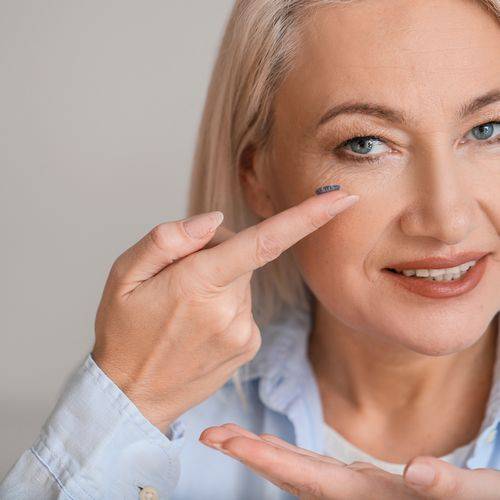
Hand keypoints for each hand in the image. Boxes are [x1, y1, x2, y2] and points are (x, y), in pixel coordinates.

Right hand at [91, 189, 358, 432]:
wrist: (130, 396)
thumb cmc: (123, 332)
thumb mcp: (123, 275)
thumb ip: (168, 239)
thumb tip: (217, 220)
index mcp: (197, 283)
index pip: (264, 242)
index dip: (307, 217)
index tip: (341, 198)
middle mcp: (229, 309)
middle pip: (242, 255)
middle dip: (217, 254)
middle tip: (179, 278)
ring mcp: (243, 332)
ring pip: (243, 281)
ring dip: (220, 282)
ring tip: (184, 309)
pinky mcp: (249, 346)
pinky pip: (245, 306)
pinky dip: (226, 305)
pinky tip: (199, 326)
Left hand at [199, 423, 499, 498]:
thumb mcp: (472, 497)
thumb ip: (448, 487)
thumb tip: (419, 470)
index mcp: (367, 497)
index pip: (305, 477)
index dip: (265, 458)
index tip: (228, 443)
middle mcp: (350, 496)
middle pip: (288, 474)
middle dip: (247, 454)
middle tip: (208, 434)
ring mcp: (350, 491)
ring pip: (295, 471)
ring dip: (259, 452)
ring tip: (227, 436)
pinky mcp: (357, 484)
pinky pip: (311, 469)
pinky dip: (285, 455)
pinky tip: (271, 448)